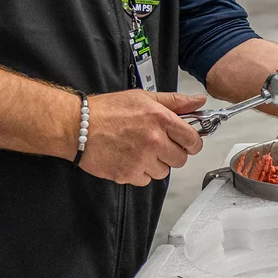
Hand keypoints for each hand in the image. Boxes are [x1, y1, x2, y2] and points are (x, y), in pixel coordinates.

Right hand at [76, 89, 205, 185]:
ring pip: (163, 172)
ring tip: (141, 151)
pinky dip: (140, 173)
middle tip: (160, 146)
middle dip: (173, 154)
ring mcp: (141, 159)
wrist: (78, 126)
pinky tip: (130, 159)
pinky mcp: (127, 174)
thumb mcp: (144, 98)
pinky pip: (145, 180)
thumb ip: (175, 102)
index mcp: (161, 119)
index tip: (189, 143)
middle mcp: (153, 140)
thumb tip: (199, 101)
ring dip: (156, 164)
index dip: (192, 143)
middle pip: (181, 159)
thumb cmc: (108, 110)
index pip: (192, 140)